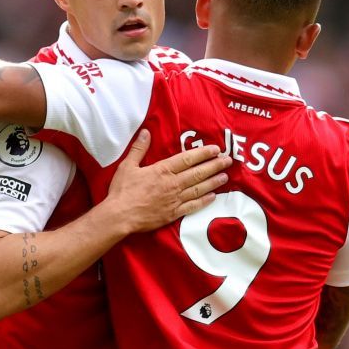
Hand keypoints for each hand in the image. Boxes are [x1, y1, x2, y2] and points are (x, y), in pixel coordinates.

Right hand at [107, 130, 231, 233]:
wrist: (120, 216)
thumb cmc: (122, 191)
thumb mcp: (127, 166)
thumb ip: (139, 149)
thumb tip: (146, 132)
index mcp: (163, 170)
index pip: (188, 159)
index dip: (203, 153)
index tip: (216, 149)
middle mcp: (173, 183)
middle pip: (198, 173)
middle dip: (214, 166)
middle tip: (228, 161)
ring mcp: (175, 199)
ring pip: (199, 188)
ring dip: (213, 182)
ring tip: (225, 177)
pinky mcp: (173, 213)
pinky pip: (193, 206)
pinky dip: (204, 201)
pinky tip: (213, 197)